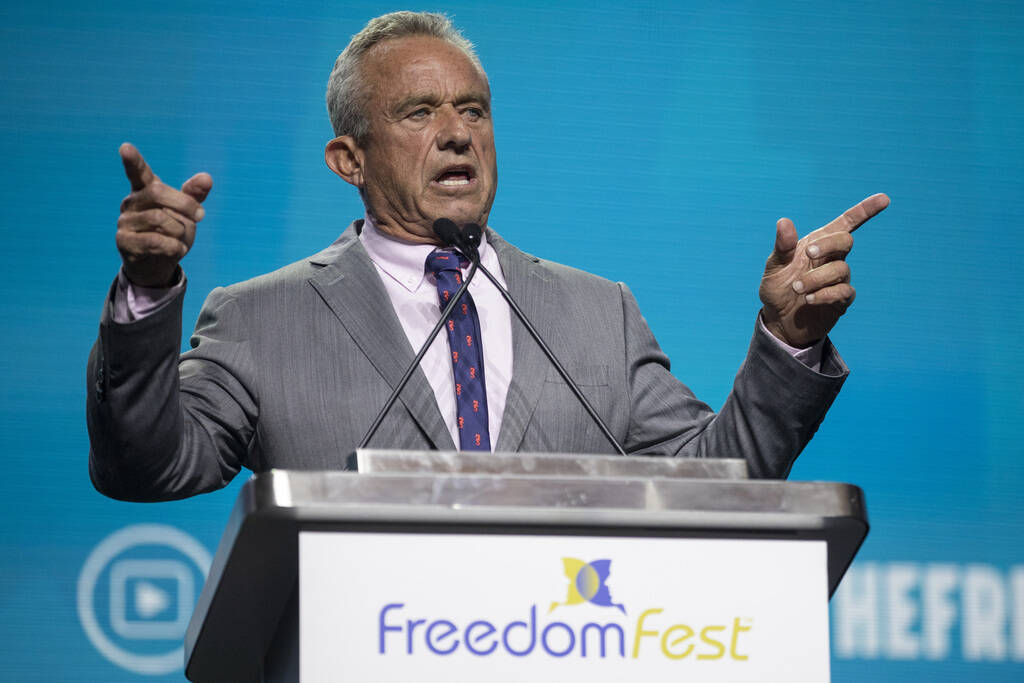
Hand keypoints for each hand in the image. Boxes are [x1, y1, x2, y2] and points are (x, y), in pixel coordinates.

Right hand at [116, 143, 211, 286]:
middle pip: (157, 192)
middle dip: (185, 204)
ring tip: (181, 238)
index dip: (132, 160)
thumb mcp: (185, 213)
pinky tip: (177, 250)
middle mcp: (131, 203)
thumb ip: (193, 195)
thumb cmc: (171, 232)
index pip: (138, 172)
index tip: (125, 146)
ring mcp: (125, 222)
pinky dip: (174, 246)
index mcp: (145, 191)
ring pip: (158, 218)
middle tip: (202, 216)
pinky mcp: (124, 242)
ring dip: (179, 229)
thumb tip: (206, 177)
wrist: (158, 265)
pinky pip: (155, 241)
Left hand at [759, 193, 889, 347]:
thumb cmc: (777, 290)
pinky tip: (809, 299)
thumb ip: (782, 247)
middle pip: (846, 240)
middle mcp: (832, 259)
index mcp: (817, 244)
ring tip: (798, 288)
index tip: (884, 198)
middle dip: (828, 244)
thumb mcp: (774, 267)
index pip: (846, 223)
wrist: (779, 321)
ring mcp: (839, 279)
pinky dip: (825, 294)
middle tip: (808, 254)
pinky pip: (844, 291)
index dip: (864, 210)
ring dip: (816, 277)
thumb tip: (784, 221)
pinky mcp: (841, 299)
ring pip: (841, 269)